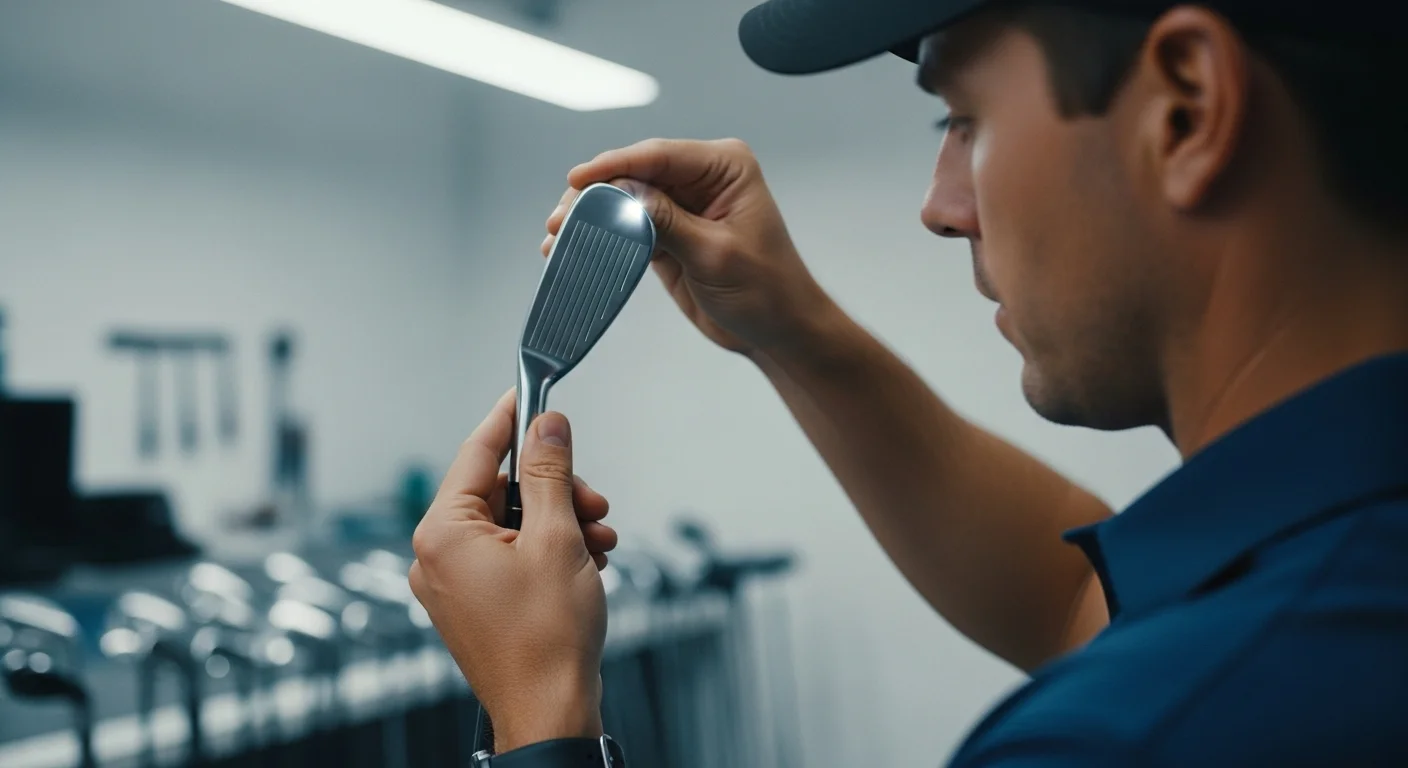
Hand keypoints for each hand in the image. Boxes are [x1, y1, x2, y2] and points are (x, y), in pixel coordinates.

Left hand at [409, 389, 614, 751]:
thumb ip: (549, 473)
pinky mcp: (474, 603)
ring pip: (512, 524)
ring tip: (598, 542)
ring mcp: (453, 584)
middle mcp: (437, 556)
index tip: (528, 394)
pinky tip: (585, 562)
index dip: (509, 420)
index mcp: (443, 533)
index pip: (477, 453)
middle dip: (555, 490)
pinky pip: (510, 555)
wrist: (550, 713)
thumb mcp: (557, 538)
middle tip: (594, 503)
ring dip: (560, 523)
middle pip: (500, 490)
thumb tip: (547, 426)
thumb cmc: (547, 640)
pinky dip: (549, 550)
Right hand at [544, 138, 838, 356]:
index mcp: (725, 166)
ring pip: (624, 197)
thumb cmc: (767, 289)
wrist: (777, 330)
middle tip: (561, 219)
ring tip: (558, 235)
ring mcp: (683, 203)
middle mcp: (702, 177)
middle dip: (595, 193)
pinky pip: (627, 225)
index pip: (660, 154)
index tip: (579, 179)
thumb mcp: (715, 254)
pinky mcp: (668, 232)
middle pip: (634, 172)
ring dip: (591, 215)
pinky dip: (602, 234)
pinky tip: (575, 246)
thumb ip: (668, 221)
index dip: (614, 164)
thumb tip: (623, 195)